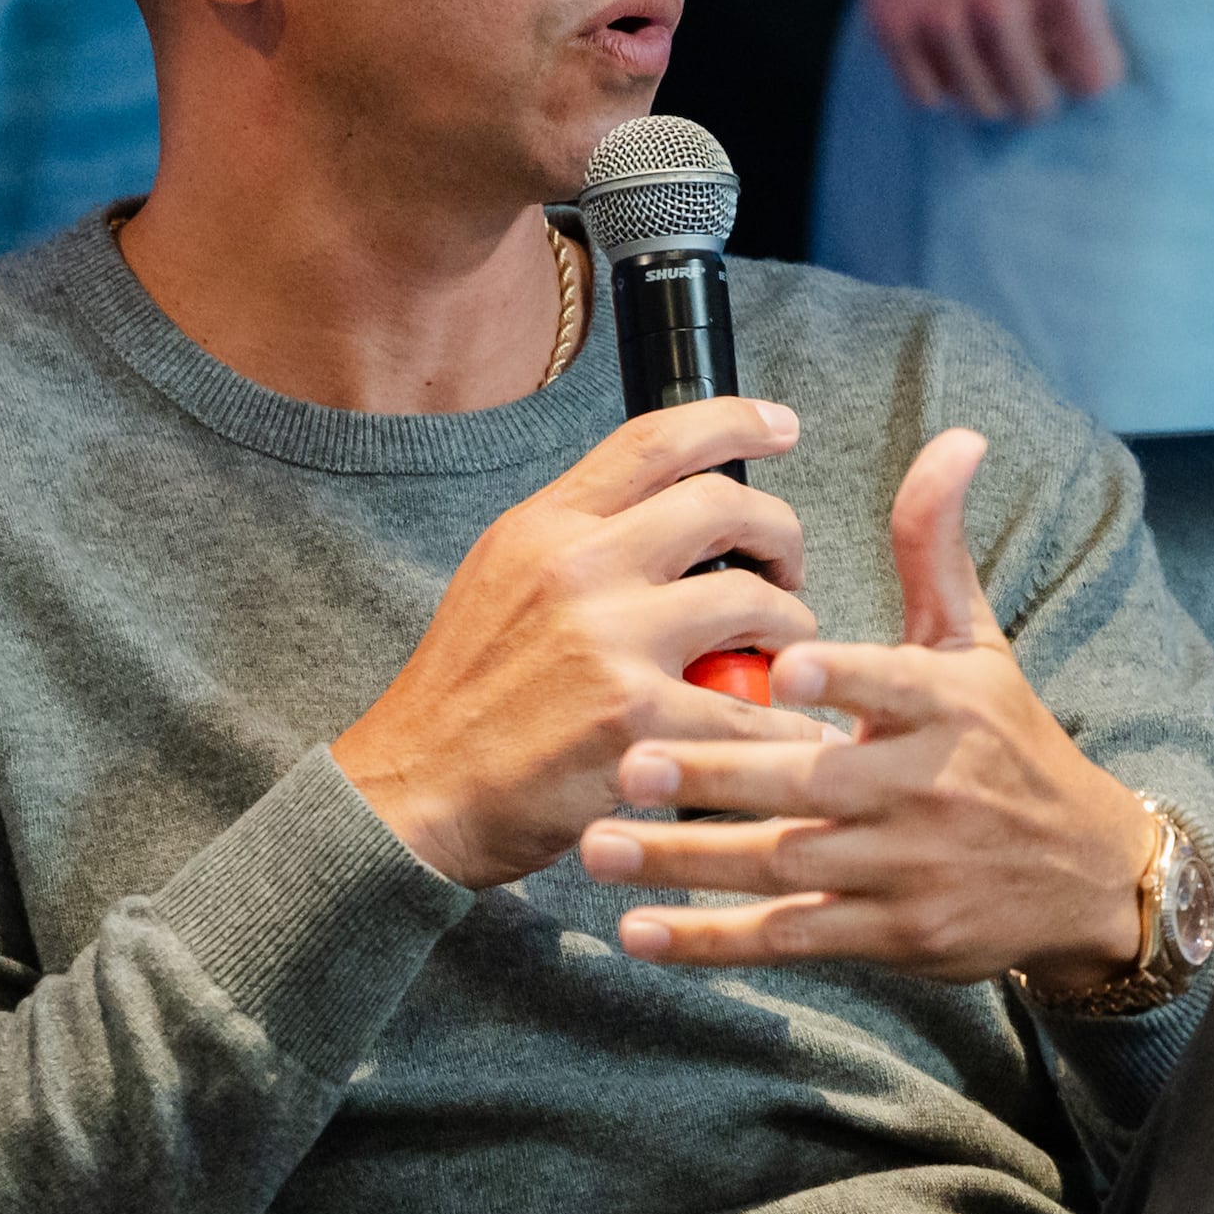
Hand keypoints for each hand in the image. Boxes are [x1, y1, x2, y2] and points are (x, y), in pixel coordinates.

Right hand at [331, 398, 828, 890]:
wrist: (412, 793)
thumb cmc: (462, 699)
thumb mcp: (501, 580)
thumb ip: (577, 544)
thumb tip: (664, 524)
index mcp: (546, 526)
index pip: (655, 440)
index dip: (733, 421)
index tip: (779, 426)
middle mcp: (579, 566)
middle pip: (724, 505)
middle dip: (782, 533)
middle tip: (789, 570)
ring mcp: (610, 639)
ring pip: (755, 602)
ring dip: (793, 630)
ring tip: (782, 660)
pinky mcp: (637, 717)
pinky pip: (753, 713)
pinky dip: (793, 728)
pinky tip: (800, 738)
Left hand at [581, 427, 1155, 991]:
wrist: (1081, 874)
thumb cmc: (1006, 741)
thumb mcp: (978, 643)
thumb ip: (936, 548)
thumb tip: (952, 438)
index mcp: (949, 705)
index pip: (894, 686)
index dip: (844, 679)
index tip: (782, 667)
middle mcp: (928, 790)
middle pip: (813, 786)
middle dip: (720, 776)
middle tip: (629, 761)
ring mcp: (905, 870)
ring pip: (787, 867)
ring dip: (689, 861)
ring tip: (598, 845)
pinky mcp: (888, 936)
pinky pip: (789, 937)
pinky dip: (714, 941)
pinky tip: (639, 932)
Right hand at [857, 0, 1134, 121]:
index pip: (1093, 75)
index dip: (1095, 71)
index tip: (1087, 59)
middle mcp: (997, 4)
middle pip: (1034, 99)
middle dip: (1045, 88)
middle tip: (1042, 69)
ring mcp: (938, 16)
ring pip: (979, 101)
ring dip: (994, 90)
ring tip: (997, 68)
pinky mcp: (890, 18)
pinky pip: (923, 91)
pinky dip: (943, 85)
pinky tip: (954, 62)